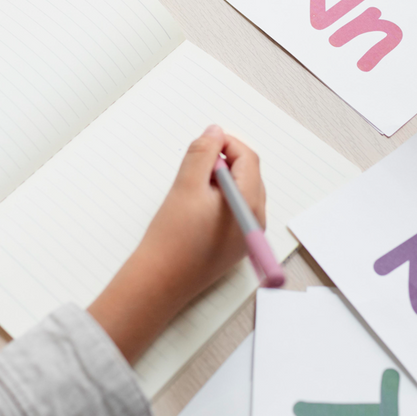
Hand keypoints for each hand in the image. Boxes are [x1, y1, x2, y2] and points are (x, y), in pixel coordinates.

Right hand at [88, 125, 266, 363]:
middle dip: (224, 162)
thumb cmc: (171, 238)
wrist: (159, 282)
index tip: (204, 143)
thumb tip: (215, 133)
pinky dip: (219, 200)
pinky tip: (195, 208)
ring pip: (241, 192)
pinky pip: (235, 211)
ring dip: (220, 181)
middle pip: (249, 175)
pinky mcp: (235, 246)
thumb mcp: (186, 185)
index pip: (248, 159)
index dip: (227, 144)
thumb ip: (203, 154)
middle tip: (195, 166)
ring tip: (192, 188)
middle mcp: (256, 220)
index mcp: (249, 204)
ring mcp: (246, 236)